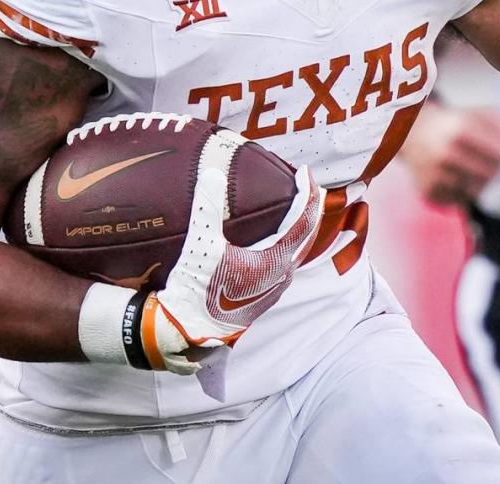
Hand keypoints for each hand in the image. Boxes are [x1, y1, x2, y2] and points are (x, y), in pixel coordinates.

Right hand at [141, 163, 324, 374]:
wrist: (190, 329)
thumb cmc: (197, 289)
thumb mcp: (200, 244)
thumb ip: (207, 206)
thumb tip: (212, 173)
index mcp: (275, 261)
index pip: (303, 221)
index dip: (307, 192)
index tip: (304, 171)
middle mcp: (283, 273)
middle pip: (307, 232)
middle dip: (309, 204)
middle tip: (304, 180)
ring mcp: (276, 285)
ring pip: (299, 247)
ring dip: (301, 223)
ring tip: (295, 202)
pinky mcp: (266, 292)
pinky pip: (288, 257)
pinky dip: (290, 237)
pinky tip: (276, 232)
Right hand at [400, 101, 499, 206]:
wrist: (412, 132)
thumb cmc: (457, 122)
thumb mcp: (482, 115)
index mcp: (462, 129)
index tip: (499, 148)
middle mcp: (446, 152)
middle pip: (493, 174)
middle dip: (495, 168)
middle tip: (484, 157)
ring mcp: (435, 174)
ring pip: (479, 190)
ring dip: (481, 180)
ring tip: (468, 164)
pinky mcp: (428, 191)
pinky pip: (461, 201)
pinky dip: (463, 190)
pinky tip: (453, 174)